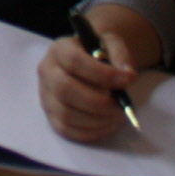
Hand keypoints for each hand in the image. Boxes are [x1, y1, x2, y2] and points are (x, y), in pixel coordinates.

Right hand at [36, 5, 159, 142]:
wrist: (88, 62)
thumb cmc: (99, 52)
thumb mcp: (111, 42)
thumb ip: (120, 54)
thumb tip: (128, 75)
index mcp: (59, 49)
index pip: (73, 61)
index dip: (101, 74)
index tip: (127, 81)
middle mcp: (47, 71)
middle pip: (65, 90)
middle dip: (98, 103)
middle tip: (121, 107)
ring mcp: (46, 96)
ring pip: (66, 114)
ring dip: (97, 120)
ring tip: (117, 116)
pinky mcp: (51, 116)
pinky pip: (67, 130)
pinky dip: (91, 132)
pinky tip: (108, 125)